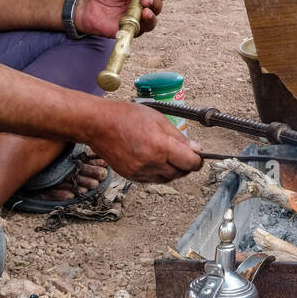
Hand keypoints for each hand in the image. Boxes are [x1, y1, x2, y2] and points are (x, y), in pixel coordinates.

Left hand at [73, 0, 171, 37]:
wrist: (87, 7)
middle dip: (156, 1)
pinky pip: (142, 30)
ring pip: (154, 19)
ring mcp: (139, 19)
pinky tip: (140, 17)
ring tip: (145, 9)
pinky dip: (143, 24)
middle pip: (160, 5)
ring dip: (152, 13)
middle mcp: (145, 6)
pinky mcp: (132, 30)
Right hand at [89, 101, 203, 182]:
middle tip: (184, 154)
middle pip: (181, 173)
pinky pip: (153, 179)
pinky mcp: (131, 177)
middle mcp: (151, 163)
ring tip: (167, 155)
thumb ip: (179, 137)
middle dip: (186, 165)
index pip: (191, 163)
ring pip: (167, 178)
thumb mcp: (158, 119)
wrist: (98, 125)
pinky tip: (155, 160)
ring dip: (173, 170)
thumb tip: (195, 149)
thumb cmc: (125, 117)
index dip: (197, 160)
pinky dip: (158, 172)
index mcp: (160, 147)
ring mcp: (140, 172)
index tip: (198, 156)